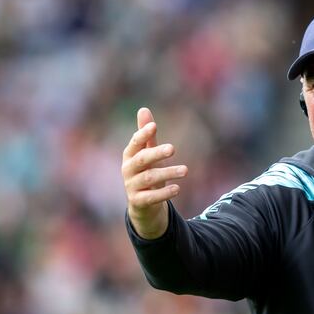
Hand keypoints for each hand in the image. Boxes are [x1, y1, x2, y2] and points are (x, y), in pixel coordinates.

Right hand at [122, 107, 187, 238]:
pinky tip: (177, 188)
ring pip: (149, 178)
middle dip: (156, 153)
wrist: (142, 204)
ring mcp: (131, 186)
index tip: (153, 126)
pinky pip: (151, 197)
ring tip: (185, 170)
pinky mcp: (138, 201)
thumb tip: (143, 109)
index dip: (142, 135)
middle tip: (173, 148)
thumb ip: (147, 135)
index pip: (134, 143)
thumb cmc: (146, 172)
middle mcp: (128, 170)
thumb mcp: (147, 154)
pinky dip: (164, 193)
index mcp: (130, 155)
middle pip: (141, 160)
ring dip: (168, 173)